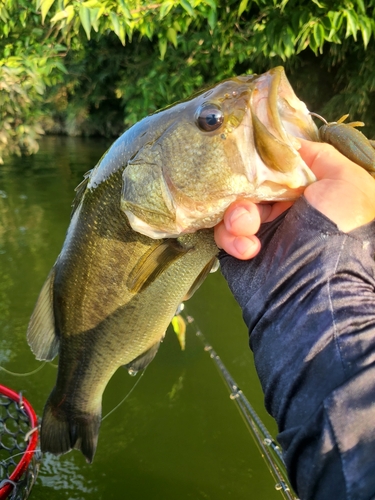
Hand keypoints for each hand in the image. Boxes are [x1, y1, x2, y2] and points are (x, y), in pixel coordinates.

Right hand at [214, 139, 374, 259]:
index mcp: (306, 190)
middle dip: (245, 187)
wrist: (314, 290)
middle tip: (251, 199)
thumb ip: (319, 155)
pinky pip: (222, 231)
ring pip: (231, 204)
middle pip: (248, 181)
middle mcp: (281, 207)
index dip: (260, 159)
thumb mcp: (347, 181)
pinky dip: (231, 238)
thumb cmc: (336, 232)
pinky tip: (249, 249)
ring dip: (237, 214)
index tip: (249, 156)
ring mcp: (259, 229)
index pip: (273, 164)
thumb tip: (287, 145)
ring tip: (248, 228)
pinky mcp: (239, 249)